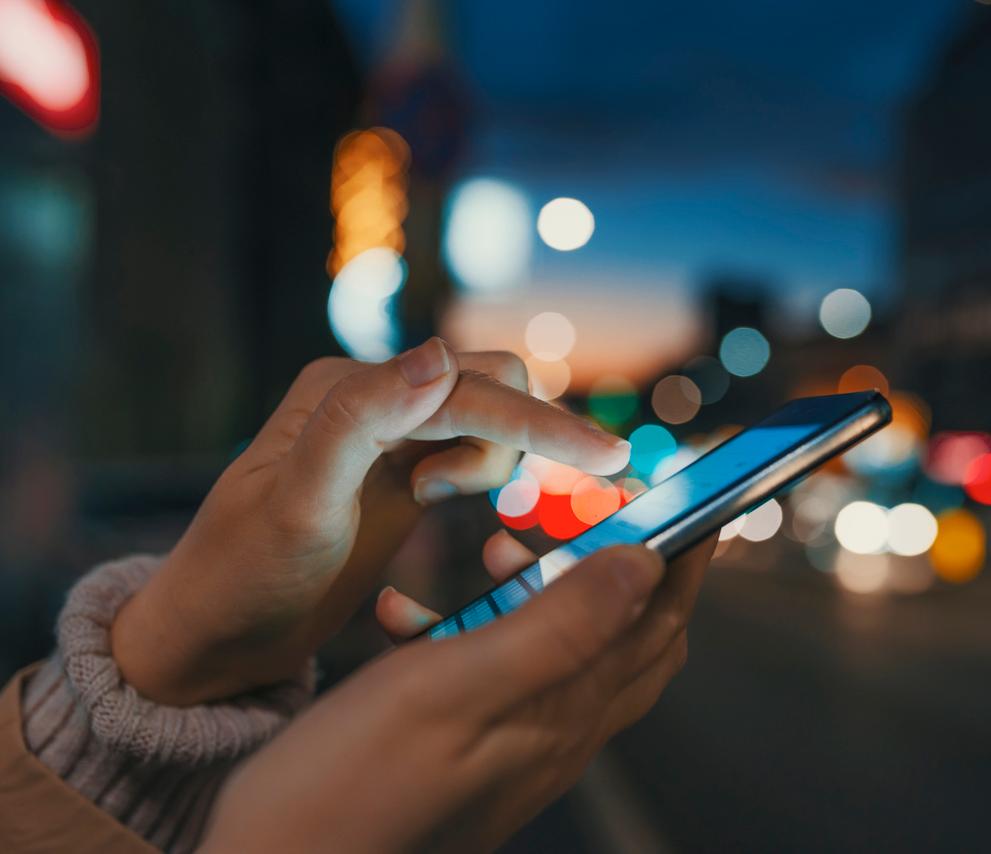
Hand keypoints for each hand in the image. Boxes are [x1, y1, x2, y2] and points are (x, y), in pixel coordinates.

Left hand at [112, 338, 631, 704]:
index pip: (469, 392)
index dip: (543, 426)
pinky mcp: (405, 468)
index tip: (611, 459)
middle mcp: (375, 396)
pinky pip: (476, 450)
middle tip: (487, 504)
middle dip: (523, 437)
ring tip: (426, 505)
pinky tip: (443, 504)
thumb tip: (441, 354)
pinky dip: (487, 473)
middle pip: (494, 386)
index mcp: (347, 389)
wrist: (212, 635)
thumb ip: (363, 419)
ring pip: (492, 417)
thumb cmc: (242, 577)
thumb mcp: (297, 504)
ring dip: (494, 460)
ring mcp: (392, 432)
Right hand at [202, 536, 714, 852]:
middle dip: (623, 560)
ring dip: (544, 587)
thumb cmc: (347, 786)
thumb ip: (558, 627)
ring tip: (492, 548)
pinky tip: (418, 614)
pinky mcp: (470, 751)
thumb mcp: (453, 687)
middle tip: (587, 509)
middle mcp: (555, 736)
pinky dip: (476, 627)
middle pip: (629, 634)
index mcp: (564, 715)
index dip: (685, 552)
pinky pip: (499, 673)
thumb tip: (646, 564)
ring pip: (564, 648)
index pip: (659, 619)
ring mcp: (514, 749)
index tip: (689, 492)